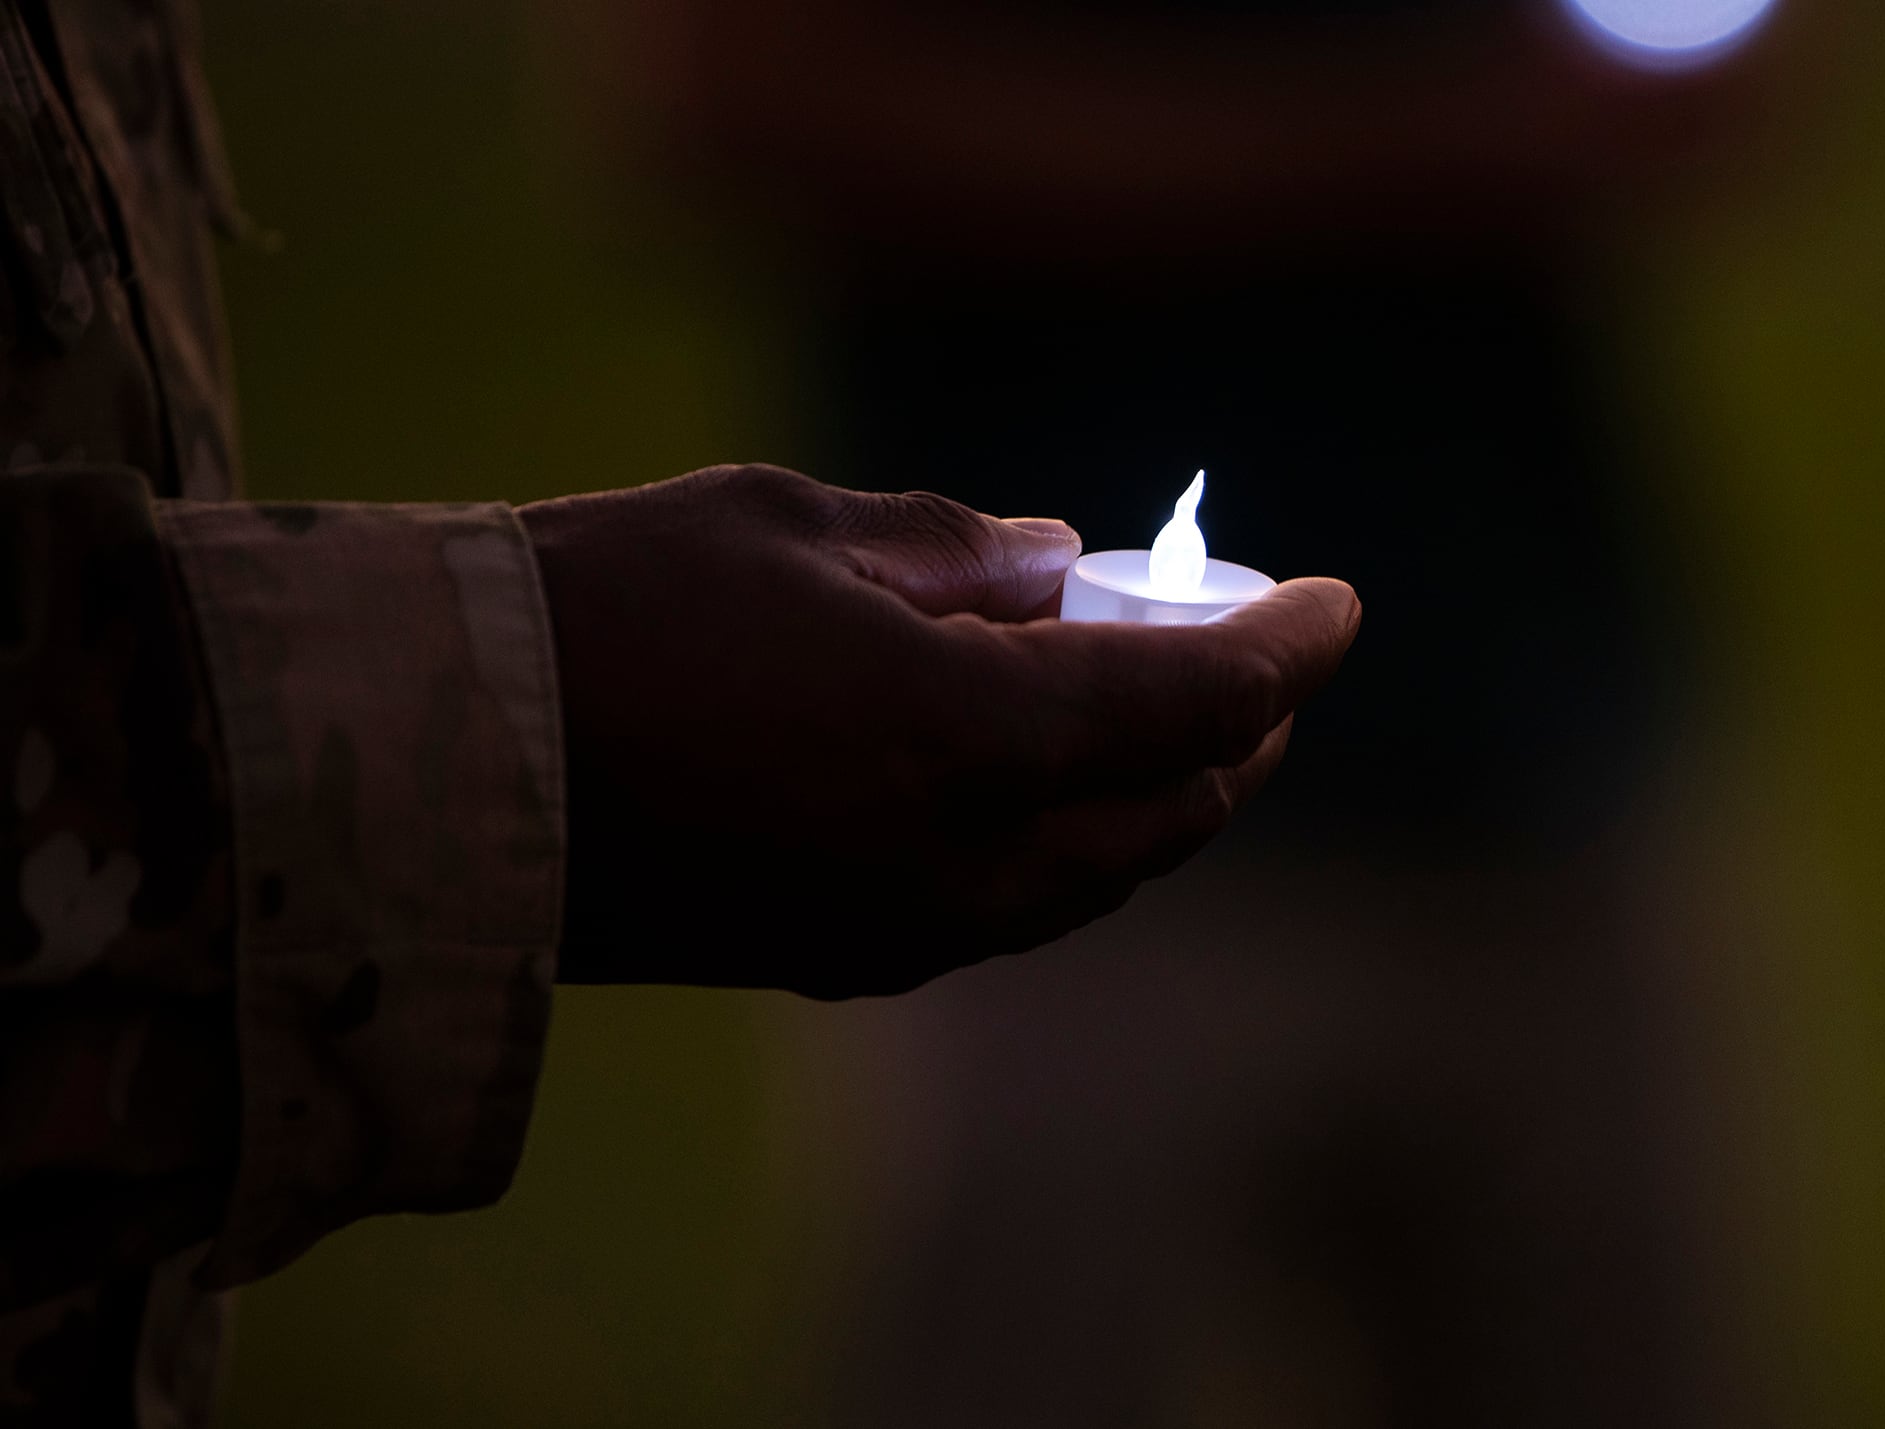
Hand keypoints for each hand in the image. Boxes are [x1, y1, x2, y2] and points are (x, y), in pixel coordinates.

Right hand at [517, 464, 1358, 996]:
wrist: (445, 768)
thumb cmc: (613, 609)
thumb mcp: (795, 523)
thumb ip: (955, 549)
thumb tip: (1053, 565)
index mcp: (974, 735)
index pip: (1198, 699)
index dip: (1287, 648)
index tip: (1336, 605)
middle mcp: (965, 855)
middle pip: (1167, 811)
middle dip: (1236, 735)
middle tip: (1259, 667)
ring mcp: (904, 924)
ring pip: (1095, 879)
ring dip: (1157, 803)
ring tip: (1174, 729)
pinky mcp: (837, 957)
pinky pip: (1009, 911)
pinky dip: (1066, 848)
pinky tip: (1047, 794)